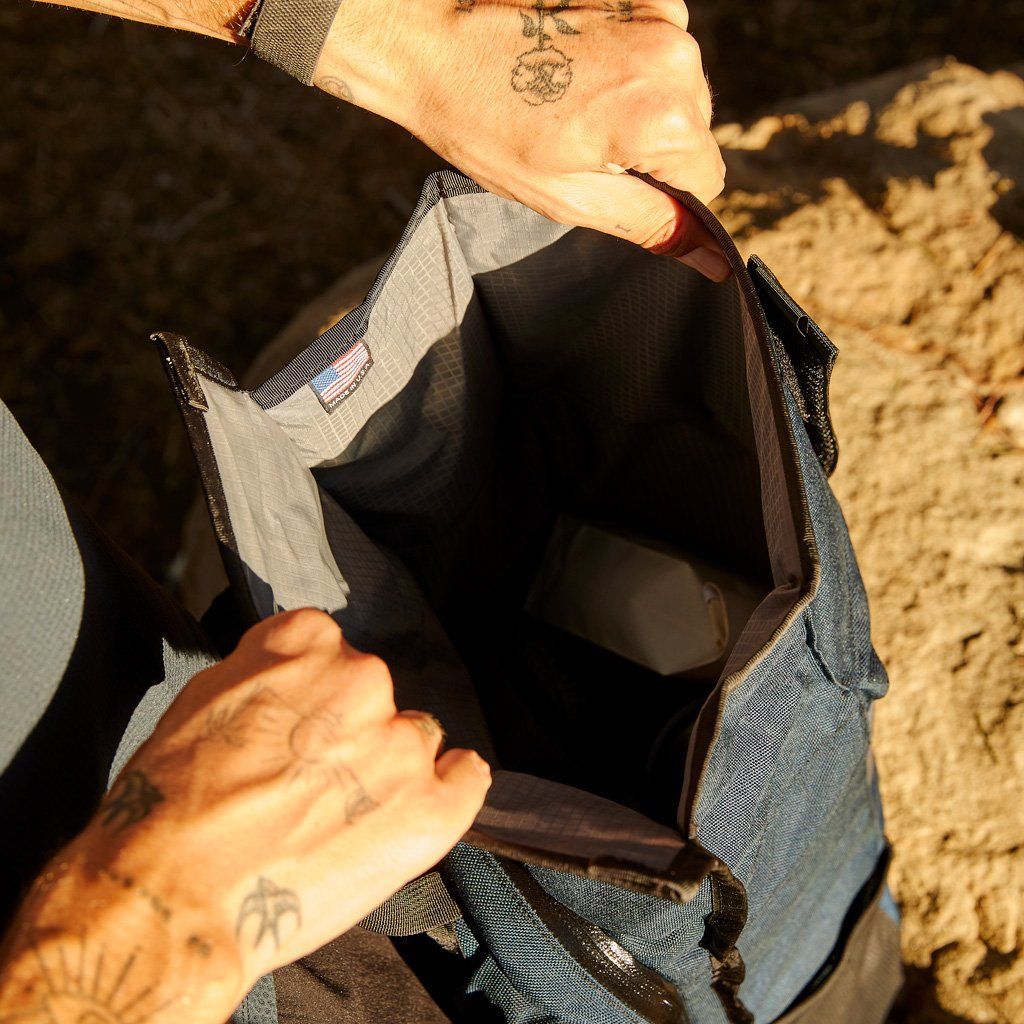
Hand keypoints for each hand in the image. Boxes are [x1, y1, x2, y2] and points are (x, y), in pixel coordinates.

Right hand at [0, 610, 489, 1022]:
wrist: (173, 896)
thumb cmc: (167, 805)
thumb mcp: (201, 702)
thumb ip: (263, 671)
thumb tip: (290, 679)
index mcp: (307, 644)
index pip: (327, 647)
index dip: (310, 691)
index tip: (296, 721)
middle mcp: (363, 679)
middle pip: (373, 694)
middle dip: (349, 730)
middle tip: (309, 781)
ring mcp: (401, 743)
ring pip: (415, 738)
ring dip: (390, 768)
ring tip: (344, 817)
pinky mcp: (431, 806)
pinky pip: (467, 777)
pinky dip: (450, 790)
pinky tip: (416, 810)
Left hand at [315, 0, 730, 280]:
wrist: (430, 38)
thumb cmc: (487, 126)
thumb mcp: (569, 198)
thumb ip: (651, 225)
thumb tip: (713, 258)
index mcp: (663, 116)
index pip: (707, 180)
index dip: (663, 194)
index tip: (612, 182)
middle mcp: (677, 55)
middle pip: (695, 128)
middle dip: (649, 145)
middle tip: (579, 139)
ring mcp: (659, 10)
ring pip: (676, 85)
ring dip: (636, 99)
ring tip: (569, 96)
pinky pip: (656, 43)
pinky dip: (625, 59)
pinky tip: (574, 61)